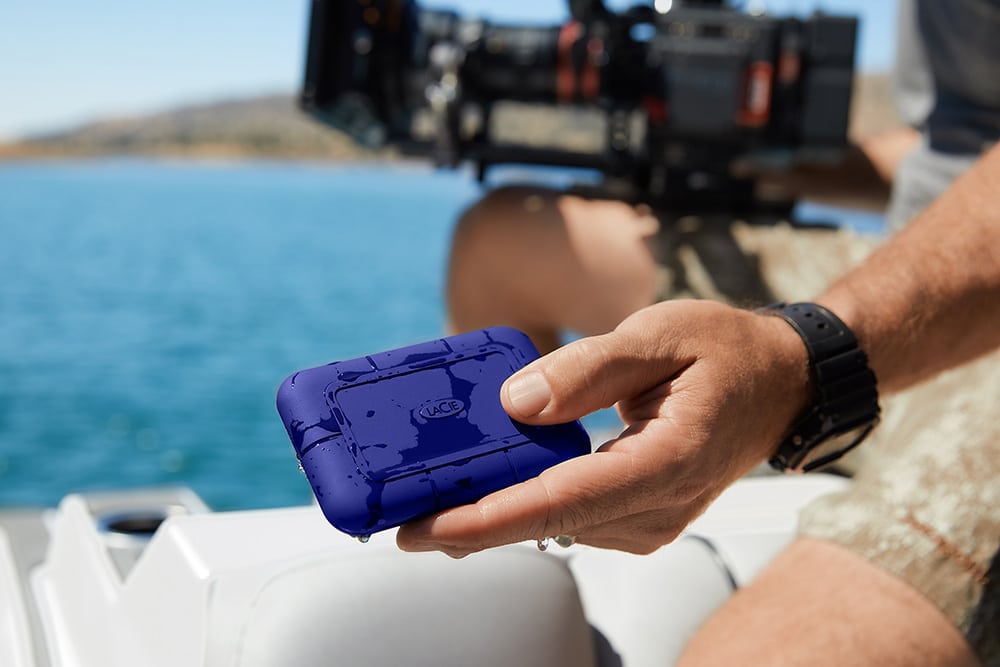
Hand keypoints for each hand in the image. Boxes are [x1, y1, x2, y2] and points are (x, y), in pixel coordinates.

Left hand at [396, 300, 810, 556]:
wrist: (779, 383)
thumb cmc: (726, 353)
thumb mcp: (658, 335)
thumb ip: (587, 370)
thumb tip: (515, 404)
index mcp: (667, 462)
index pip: (560, 504)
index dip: (485, 521)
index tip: (421, 529)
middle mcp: (658, 508)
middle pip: (545, 525)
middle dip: (466, 523)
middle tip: (392, 511)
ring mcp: (649, 521)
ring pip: (551, 527)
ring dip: (489, 515)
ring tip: (424, 494)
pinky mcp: (636, 518)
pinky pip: (566, 519)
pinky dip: (521, 506)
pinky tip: (482, 488)